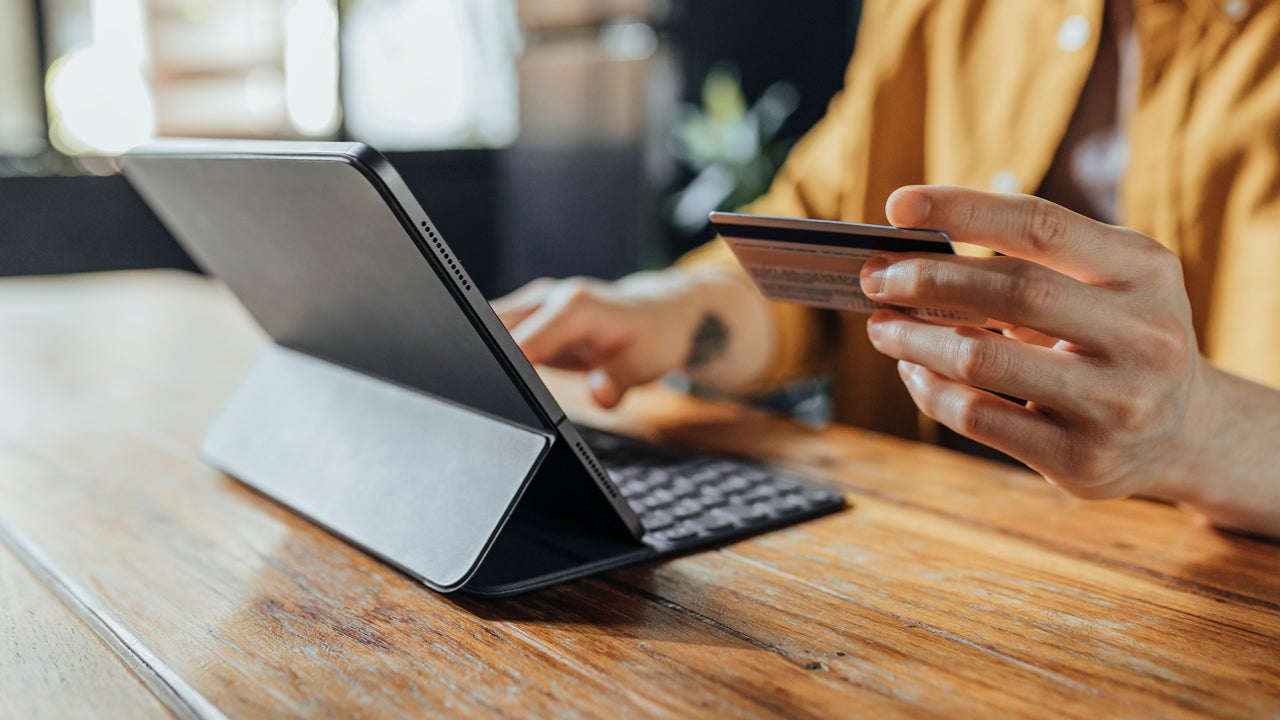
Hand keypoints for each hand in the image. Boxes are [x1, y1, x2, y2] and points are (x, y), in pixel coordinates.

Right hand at [492, 269, 771, 407]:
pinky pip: (497, 330)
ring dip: (480, 352)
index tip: (490, 390)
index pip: (523, 341)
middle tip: (476, 395)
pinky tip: (488, 375)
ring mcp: (536, 303)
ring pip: (489, 325)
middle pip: (494, 326)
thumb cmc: (652, 339)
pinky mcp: (530, 314)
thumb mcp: (645, 365)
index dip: (503, 367)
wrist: (657, 314)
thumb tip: (599, 395)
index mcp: (575, 307)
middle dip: (480, 358)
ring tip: (478, 387)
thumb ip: (619, 382)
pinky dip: (488, 351)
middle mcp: (549, 297)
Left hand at [858, 185, 1215, 501]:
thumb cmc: (1118, 339)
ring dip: (914, 337)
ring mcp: (1117, 404)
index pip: (1042, 225)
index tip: (899, 206)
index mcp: (1145, 271)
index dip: (963, 210)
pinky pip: (977, 416)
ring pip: (982, 358)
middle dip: (925, 279)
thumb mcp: (1107, 284)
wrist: (1185, 435)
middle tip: (876, 278)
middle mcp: (1144, 336)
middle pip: (1010, 290)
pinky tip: (914, 370)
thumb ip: (1030, 262)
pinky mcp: (1082, 460)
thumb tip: (910, 254)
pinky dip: (929, 388)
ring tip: (883, 325)